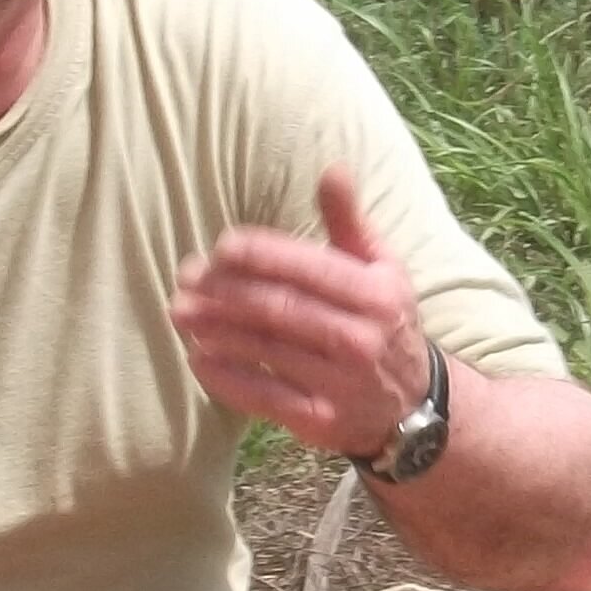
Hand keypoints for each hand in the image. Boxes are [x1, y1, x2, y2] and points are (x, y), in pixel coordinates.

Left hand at [171, 167, 434, 458]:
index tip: (220, 247)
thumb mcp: (381, 269)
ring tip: (179, 312)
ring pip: (264, 350)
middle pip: (278, 308)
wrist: (411, 406)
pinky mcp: (320, 421)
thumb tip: (333, 169)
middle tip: (185, 278)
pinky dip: (226, 378)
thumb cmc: (384, 322)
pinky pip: (263, 397)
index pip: (306, 268)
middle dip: (225, 290)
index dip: (259, 255)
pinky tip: (198, 358)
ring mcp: (340, 383)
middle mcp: (360, 338)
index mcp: (374, 293)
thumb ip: (349, 222)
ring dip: (214, 330)